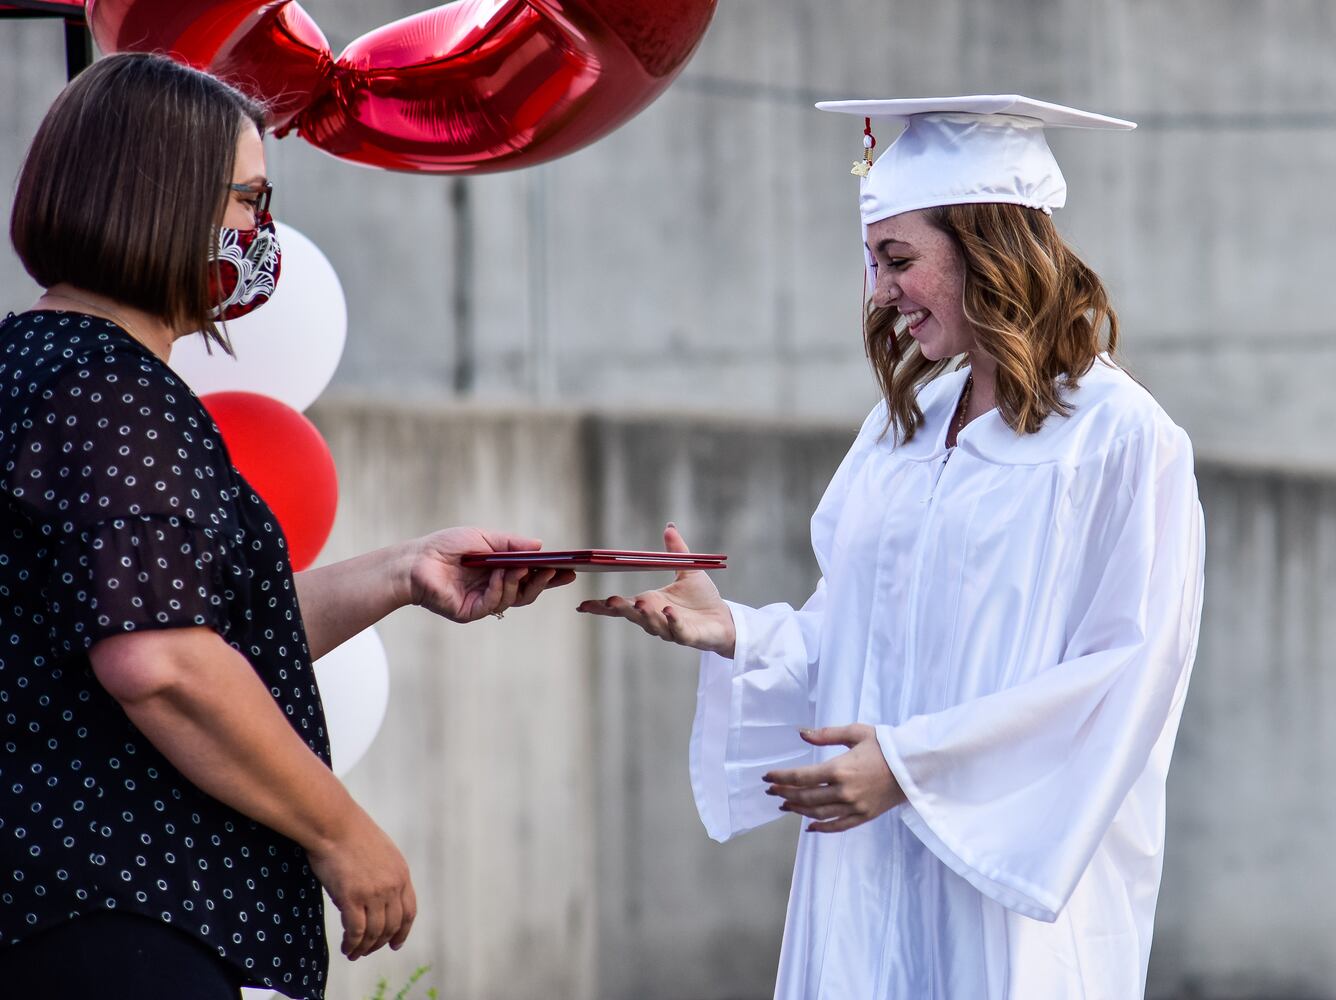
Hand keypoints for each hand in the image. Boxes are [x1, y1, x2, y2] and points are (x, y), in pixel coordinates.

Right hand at [307, 805, 416, 959]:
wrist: (334, 823)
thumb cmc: (350, 833)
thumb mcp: (381, 851)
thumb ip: (385, 873)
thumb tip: (378, 894)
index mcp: (401, 873)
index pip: (409, 911)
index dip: (403, 931)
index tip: (395, 944)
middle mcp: (392, 885)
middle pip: (392, 926)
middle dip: (380, 943)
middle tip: (367, 951)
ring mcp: (373, 893)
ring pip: (375, 932)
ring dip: (365, 948)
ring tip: (354, 953)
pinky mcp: (352, 898)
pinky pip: (357, 931)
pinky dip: (352, 944)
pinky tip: (346, 948)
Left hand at [406, 527, 575, 622]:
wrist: (415, 560)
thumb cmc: (445, 547)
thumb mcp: (484, 539)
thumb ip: (511, 544)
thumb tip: (540, 546)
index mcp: (498, 574)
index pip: (530, 578)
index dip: (550, 576)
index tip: (570, 570)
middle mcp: (493, 591)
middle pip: (527, 593)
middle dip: (545, 582)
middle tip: (559, 571)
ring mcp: (482, 603)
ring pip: (513, 599)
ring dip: (520, 581)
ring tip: (525, 566)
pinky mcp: (469, 612)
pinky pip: (493, 603)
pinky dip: (499, 588)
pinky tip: (499, 574)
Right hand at [576, 523, 735, 656]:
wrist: (725, 620)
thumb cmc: (702, 599)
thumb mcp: (687, 571)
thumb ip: (676, 551)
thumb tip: (669, 526)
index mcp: (649, 603)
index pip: (621, 606)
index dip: (601, 608)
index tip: (582, 606)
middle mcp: (655, 618)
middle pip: (632, 615)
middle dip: (621, 609)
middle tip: (609, 602)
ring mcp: (670, 629)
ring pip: (653, 625)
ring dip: (646, 616)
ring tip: (640, 604)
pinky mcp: (689, 636)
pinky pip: (678, 632)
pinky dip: (673, 624)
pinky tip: (669, 613)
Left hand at [763, 724, 905, 832]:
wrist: (914, 766)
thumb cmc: (885, 745)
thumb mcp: (856, 733)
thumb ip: (826, 735)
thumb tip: (801, 734)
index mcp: (840, 768)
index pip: (801, 776)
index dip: (781, 777)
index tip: (767, 777)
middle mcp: (844, 791)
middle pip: (806, 796)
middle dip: (785, 793)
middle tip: (771, 791)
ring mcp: (854, 806)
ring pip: (819, 813)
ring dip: (798, 810)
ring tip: (785, 805)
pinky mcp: (864, 816)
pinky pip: (838, 826)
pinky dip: (822, 828)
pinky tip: (809, 827)